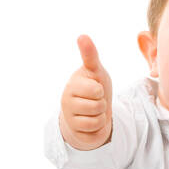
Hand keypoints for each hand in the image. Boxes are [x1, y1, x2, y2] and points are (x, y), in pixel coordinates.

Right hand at [59, 34, 113, 149]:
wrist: (90, 112)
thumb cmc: (94, 87)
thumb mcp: (96, 70)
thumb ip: (90, 55)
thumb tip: (82, 35)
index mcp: (73, 84)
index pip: (95, 90)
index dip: (100, 90)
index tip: (94, 88)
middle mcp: (66, 100)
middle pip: (98, 105)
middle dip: (102, 103)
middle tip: (96, 100)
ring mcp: (69, 117)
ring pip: (97, 119)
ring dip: (101, 116)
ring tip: (94, 111)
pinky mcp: (75, 133)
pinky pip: (95, 132)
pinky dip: (98, 128)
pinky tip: (91, 122)